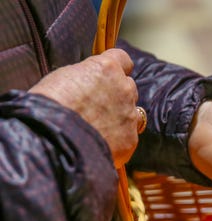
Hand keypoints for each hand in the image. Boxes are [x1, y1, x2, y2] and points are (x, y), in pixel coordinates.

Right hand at [29, 49, 138, 168]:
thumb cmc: (51, 106)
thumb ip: (87, 77)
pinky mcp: (130, 139)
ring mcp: (130, 115)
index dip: (117, 68)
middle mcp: (124, 89)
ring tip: (102, 127)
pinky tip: (102, 144)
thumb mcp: (65, 77)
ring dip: (122, 117)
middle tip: (99, 107)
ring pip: (134, 113)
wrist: (56, 139)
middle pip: (129, 88)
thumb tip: (93, 82)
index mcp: (107, 68)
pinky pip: (129, 137)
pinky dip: (119, 140)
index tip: (112, 75)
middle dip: (118, 95)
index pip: (123, 60)